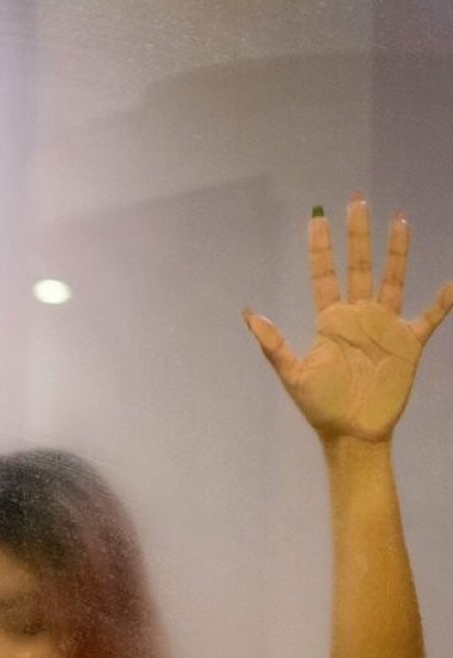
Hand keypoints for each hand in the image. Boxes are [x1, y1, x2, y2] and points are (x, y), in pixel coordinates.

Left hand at [244, 194, 452, 441]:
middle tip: (357, 200)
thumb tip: (248, 313)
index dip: (320, 247)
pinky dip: (442, 301)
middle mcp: (358, 316)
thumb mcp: (293, 374)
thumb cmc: (321, 408)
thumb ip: (273, 344)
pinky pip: (429, 317)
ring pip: (392, 279)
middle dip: (358, 234)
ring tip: (399, 219)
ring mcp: (384, 327)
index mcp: (330, 320)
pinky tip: (452, 283)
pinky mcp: (408, 343)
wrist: (353, 434)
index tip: (317, 216)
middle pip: (359, 266)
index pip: (324, 274)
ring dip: (396, 251)